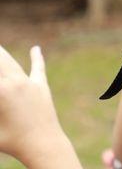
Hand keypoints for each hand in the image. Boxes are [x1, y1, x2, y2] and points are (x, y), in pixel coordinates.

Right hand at [0, 45, 64, 160]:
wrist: (43, 145)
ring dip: (0, 53)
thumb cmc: (11, 141)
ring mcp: (30, 83)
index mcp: (1, 90)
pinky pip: (38, 68)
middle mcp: (15, 81)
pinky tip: (36, 49)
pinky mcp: (42, 87)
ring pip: (11, 62)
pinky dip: (36, 58)